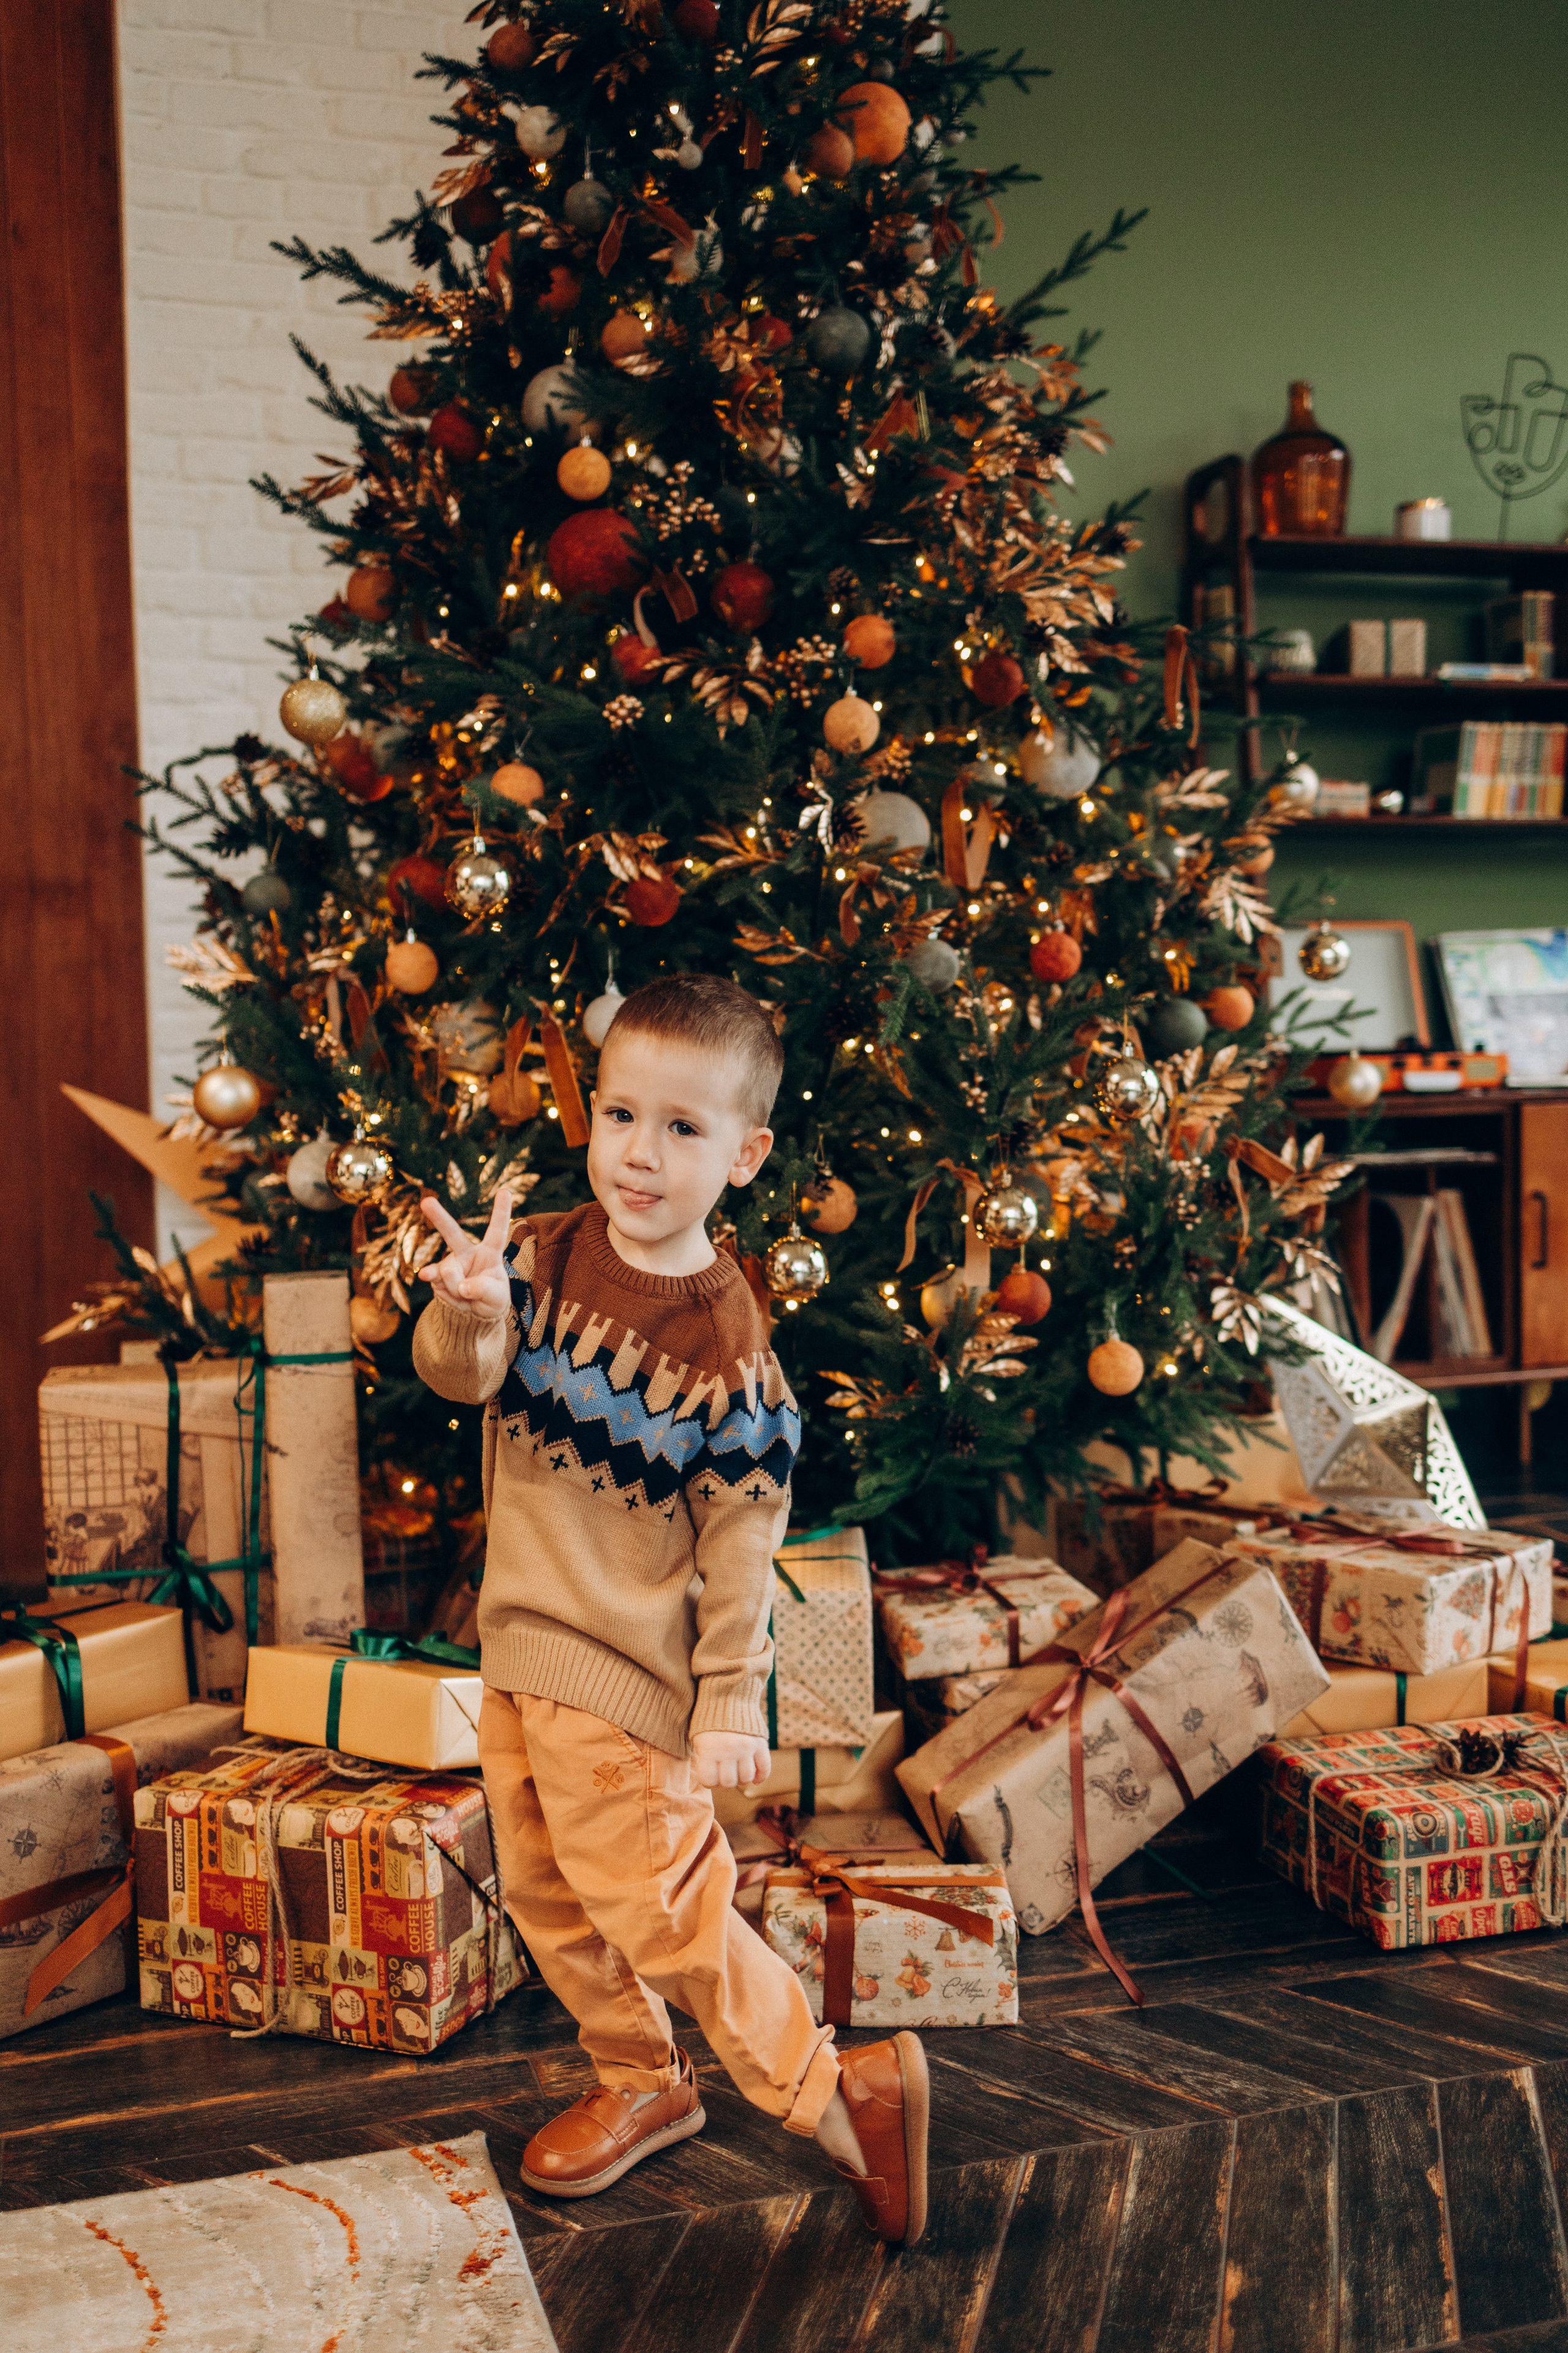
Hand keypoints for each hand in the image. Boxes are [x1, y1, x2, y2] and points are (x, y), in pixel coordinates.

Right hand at [418, 1185, 514, 1323]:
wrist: (474, 1313)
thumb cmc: (492, 1298)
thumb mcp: (497, 1298)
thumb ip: (483, 1289)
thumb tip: (462, 1286)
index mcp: (490, 1252)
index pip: (497, 1231)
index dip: (501, 1212)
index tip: (506, 1190)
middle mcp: (468, 1253)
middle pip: (452, 1233)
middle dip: (438, 1217)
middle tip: (425, 1201)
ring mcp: (450, 1263)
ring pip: (448, 1271)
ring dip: (456, 1288)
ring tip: (466, 1295)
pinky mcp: (437, 1276)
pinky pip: (436, 1281)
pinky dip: (444, 1292)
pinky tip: (449, 1293)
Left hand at [691, 1729, 771, 1789]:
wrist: (727, 1697)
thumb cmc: (708, 1722)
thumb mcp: (698, 1738)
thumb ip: (704, 1759)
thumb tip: (712, 1781)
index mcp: (710, 1749)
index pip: (709, 1781)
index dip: (708, 1781)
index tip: (710, 1775)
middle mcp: (729, 1750)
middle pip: (729, 1782)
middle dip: (725, 1781)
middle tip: (723, 1773)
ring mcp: (747, 1747)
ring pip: (747, 1777)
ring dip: (741, 1778)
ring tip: (737, 1771)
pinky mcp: (760, 1743)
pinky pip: (765, 1767)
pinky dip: (761, 1777)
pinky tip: (755, 1779)